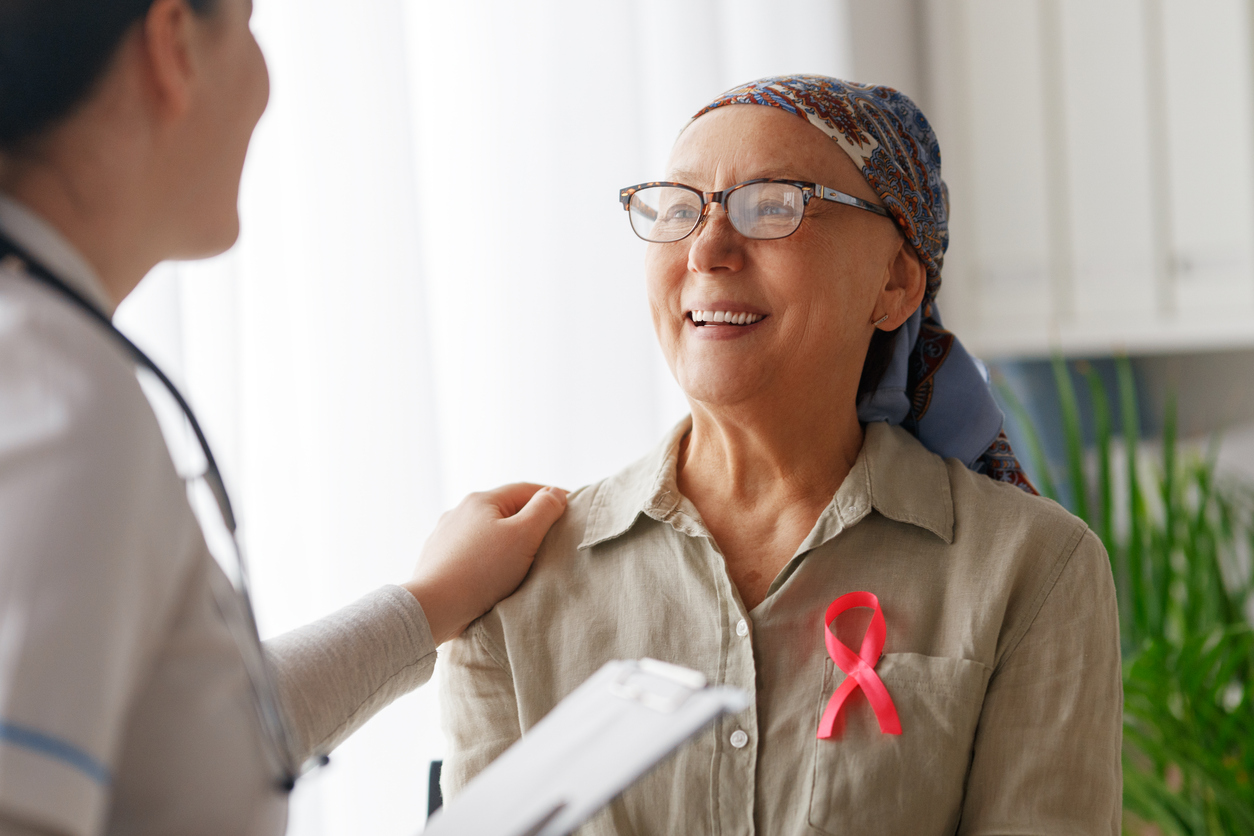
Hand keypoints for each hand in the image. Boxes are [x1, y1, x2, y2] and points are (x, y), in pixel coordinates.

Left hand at [403, 483, 566, 644]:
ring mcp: (445, 536)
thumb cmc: (482, 571)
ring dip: (506, 541)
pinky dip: (487, 558)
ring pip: (487, 532)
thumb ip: (544, 509)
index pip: (526, 490)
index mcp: (481, 500)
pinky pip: (471, 553)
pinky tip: (493, 574)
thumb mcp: (524, 535)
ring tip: (522, 560)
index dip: (552, 497)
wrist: (434, 607)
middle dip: (529, 521)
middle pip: (505, 510)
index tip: (573, 510)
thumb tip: (555, 494)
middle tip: (551, 538)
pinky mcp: (438, 559)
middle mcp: (460, 512)